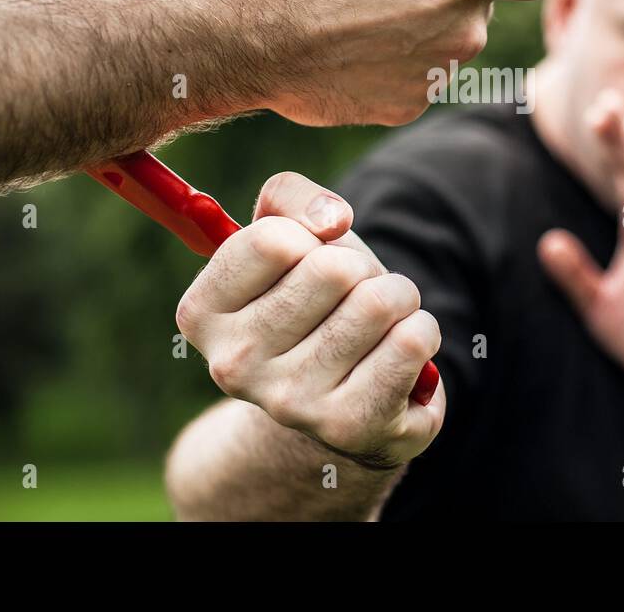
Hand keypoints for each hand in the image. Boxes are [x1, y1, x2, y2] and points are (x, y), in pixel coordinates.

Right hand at [175, 171, 445, 468]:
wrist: (341, 400)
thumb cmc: (315, 302)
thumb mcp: (291, 237)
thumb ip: (291, 197)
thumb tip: (331, 220)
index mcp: (202, 313)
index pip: (271, 240)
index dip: (309, 235)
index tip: (309, 258)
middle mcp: (233, 365)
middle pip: (332, 270)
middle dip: (360, 268)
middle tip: (352, 296)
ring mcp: (289, 402)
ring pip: (377, 303)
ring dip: (397, 298)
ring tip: (377, 324)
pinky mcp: (347, 425)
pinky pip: (411, 342)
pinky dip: (421, 331)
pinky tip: (399, 353)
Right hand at [221, 0, 554, 126]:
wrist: (256, 34)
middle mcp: (467, 31)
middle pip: (482, 8)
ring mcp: (440, 75)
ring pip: (447, 44)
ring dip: (419, 29)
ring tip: (359, 14)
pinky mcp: (408, 107)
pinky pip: (416, 77)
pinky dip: (393, 64)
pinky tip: (349, 48)